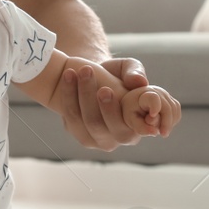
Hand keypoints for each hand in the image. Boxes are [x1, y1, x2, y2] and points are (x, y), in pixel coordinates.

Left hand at [53, 56, 179, 149]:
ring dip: (80, 94)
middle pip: (102, 125)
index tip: (106, 89)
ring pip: (87, 122)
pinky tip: (68, 76)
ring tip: (75, 72)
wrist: (95, 78)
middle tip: (87, 74)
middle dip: (92, 99)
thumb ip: (135, 72)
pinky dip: (68, 96)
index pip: (131, 126)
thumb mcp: (128, 67)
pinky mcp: (82, 135)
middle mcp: (123, 137)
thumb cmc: (117, 74)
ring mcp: (101, 141)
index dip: (116, 110)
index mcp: (141, 124)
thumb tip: (140, 81)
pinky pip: (72, 119)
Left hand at [120, 84, 176, 137]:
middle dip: (166, 122)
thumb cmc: (131, 113)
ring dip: (170, 123)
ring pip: (174, 110)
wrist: (135, 105)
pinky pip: (177, 112)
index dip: (155, 106)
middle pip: (167, 107)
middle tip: (163, 135)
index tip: (152, 116)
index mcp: (143, 95)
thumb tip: (155, 132)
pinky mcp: (171, 100)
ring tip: (161, 131)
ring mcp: (165, 95)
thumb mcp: (131, 121)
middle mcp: (156, 91)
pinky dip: (173, 122)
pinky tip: (164, 126)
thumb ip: (141, 128)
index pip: (152, 98)